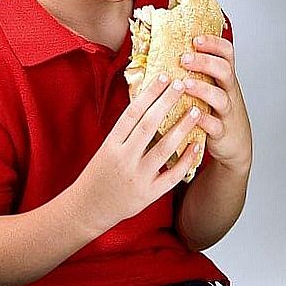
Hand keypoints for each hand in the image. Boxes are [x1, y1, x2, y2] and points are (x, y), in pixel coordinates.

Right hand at [72, 73, 201, 236]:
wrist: (88, 208)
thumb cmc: (99, 173)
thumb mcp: (106, 148)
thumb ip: (125, 131)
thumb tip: (148, 102)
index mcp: (111, 144)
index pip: (132, 113)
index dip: (149, 93)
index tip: (163, 76)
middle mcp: (123, 159)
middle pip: (149, 125)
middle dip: (167, 102)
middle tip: (181, 84)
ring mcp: (137, 177)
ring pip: (164, 148)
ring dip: (182, 127)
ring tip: (196, 110)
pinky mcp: (148, 194)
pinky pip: (172, 175)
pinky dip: (185, 160)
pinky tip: (197, 145)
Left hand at [180, 35, 251, 172]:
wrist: (233, 143)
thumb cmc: (212, 110)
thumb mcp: (207, 87)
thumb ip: (190, 71)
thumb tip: (155, 52)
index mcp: (222, 77)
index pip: (226, 53)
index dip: (214, 43)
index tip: (196, 39)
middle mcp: (228, 91)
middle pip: (225, 70)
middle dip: (205, 62)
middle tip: (184, 59)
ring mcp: (226, 111)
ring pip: (221, 97)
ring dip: (203, 89)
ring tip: (185, 84)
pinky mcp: (222, 132)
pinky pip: (216, 125)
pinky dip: (204, 120)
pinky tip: (191, 115)